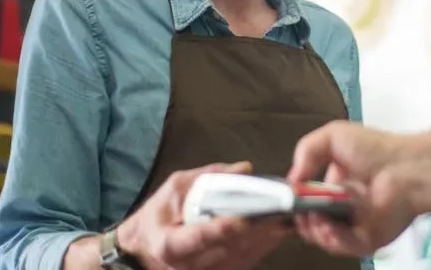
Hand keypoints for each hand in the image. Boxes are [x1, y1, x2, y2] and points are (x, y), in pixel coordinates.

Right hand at [117, 162, 289, 269]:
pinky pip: (243, 262)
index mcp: (171, 244)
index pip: (198, 237)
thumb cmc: (158, 216)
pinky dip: (262, 247)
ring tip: (287, 220)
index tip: (242, 218)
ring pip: (241, 257)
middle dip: (257, 230)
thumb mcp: (175, 188)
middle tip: (281, 214)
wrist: (144, 248)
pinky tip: (277, 233)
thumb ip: (209, 177)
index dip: (221, 228)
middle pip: (228, 247)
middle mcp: (188, 264)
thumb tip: (244, 169)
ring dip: (266, 239)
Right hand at [287, 121, 430, 256]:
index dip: (294, 203)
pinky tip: (330, 227)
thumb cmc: (380, 149)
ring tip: (314, 217)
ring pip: (325, 239)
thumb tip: (292, 177)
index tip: (286, 201)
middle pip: (311, 224)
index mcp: (334, 186)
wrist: (409, 166)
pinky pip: (345, 247)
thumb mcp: (333, 136)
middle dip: (301, 219)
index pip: (306, 202)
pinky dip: (334, 240)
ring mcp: (355, 225)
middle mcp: (344, 207)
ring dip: (315, 230)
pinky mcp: (368, 238)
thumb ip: (306, 150)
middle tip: (299, 209)